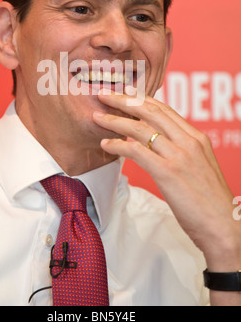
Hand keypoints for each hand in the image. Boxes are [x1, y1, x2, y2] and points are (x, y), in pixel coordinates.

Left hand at [93, 90, 240, 276]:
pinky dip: (117, 145)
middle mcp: (189, 141)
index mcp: (197, 138)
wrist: (224, 226)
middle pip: (150, 111)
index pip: (164, 109)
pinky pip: (136, 151)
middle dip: (123, 100)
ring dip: (114, 120)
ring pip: (140, 128)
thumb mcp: (200, 166)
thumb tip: (158, 144)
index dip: (141, 99)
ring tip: (97, 117)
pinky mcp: (168, 172)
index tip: (123, 94)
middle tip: (104, 95)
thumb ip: (182, 151)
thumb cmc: (210, 201)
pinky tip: (105, 144)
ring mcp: (179, 156)